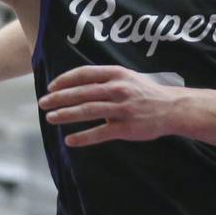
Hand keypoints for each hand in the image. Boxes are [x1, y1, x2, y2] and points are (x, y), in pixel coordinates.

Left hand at [38, 66, 178, 146]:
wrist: (173, 108)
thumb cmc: (146, 93)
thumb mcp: (128, 77)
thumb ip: (106, 78)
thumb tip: (78, 82)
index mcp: (117, 74)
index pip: (85, 74)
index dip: (65, 80)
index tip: (51, 86)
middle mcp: (118, 89)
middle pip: (83, 92)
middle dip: (60, 98)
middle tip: (43, 103)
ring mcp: (122, 109)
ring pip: (88, 111)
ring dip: (66, 114)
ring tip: (50, 118)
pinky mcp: (127, 128)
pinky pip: (101, 133)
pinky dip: (83, 137)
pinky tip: (69, 140)